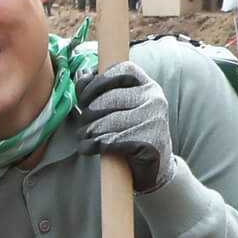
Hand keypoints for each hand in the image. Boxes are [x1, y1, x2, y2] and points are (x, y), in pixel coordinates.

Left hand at [74, 61, 174, 192]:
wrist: (154, 166)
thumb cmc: (130, 133)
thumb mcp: (121, 108)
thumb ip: (103, 91)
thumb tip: (82, 78)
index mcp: (148, 85)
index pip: (120, 71)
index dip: (96, 83)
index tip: (83, 99)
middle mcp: (154, 99)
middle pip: (107, 99)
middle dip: (86, 115)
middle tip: (82, 127)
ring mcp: (154, 121)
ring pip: (105, 122)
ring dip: (87, 133)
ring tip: (84, 138)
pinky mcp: (149, 143)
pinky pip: (110, 141)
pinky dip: (93, 146)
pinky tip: (90, 149)